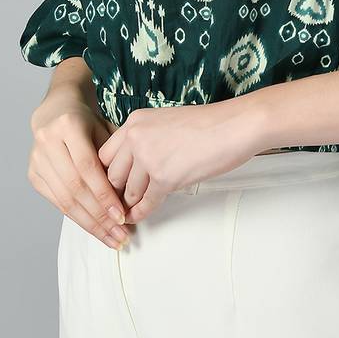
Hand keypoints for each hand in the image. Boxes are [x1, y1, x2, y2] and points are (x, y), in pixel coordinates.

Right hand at [27, 91, 135, 248]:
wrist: (56, 111)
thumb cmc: (87, 122)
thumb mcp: (104, 129)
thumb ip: (114, 156)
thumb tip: (131, 194)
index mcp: (68, 125)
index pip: (87, 167)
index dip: (104, 194)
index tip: (122, 215)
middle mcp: (48, 142)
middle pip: (75, 187)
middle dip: (99, 215)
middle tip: (120, 234)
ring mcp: (37, 159)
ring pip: (64, 199)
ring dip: (89, 223)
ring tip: (110, 238)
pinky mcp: (33, 174)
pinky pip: (56, 202)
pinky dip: (77, 217)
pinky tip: (94, 228)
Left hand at [97, 99, 260, 223]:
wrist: (233, 126)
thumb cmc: (208, 123)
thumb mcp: (165, 121)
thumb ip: (145, 138)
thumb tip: (134, 163)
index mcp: (135, 121)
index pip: (105, 154)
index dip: (108, 173)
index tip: (112, 184)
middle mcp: (136, 137)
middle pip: (111, 175)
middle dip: (116, 191)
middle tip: (120, 201)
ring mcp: (149, 158)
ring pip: (128, 191)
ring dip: (131, 203)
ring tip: (131, 210)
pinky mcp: (164, 177)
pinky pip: (146, 202)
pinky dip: (142, 213)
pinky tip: (140, 216)